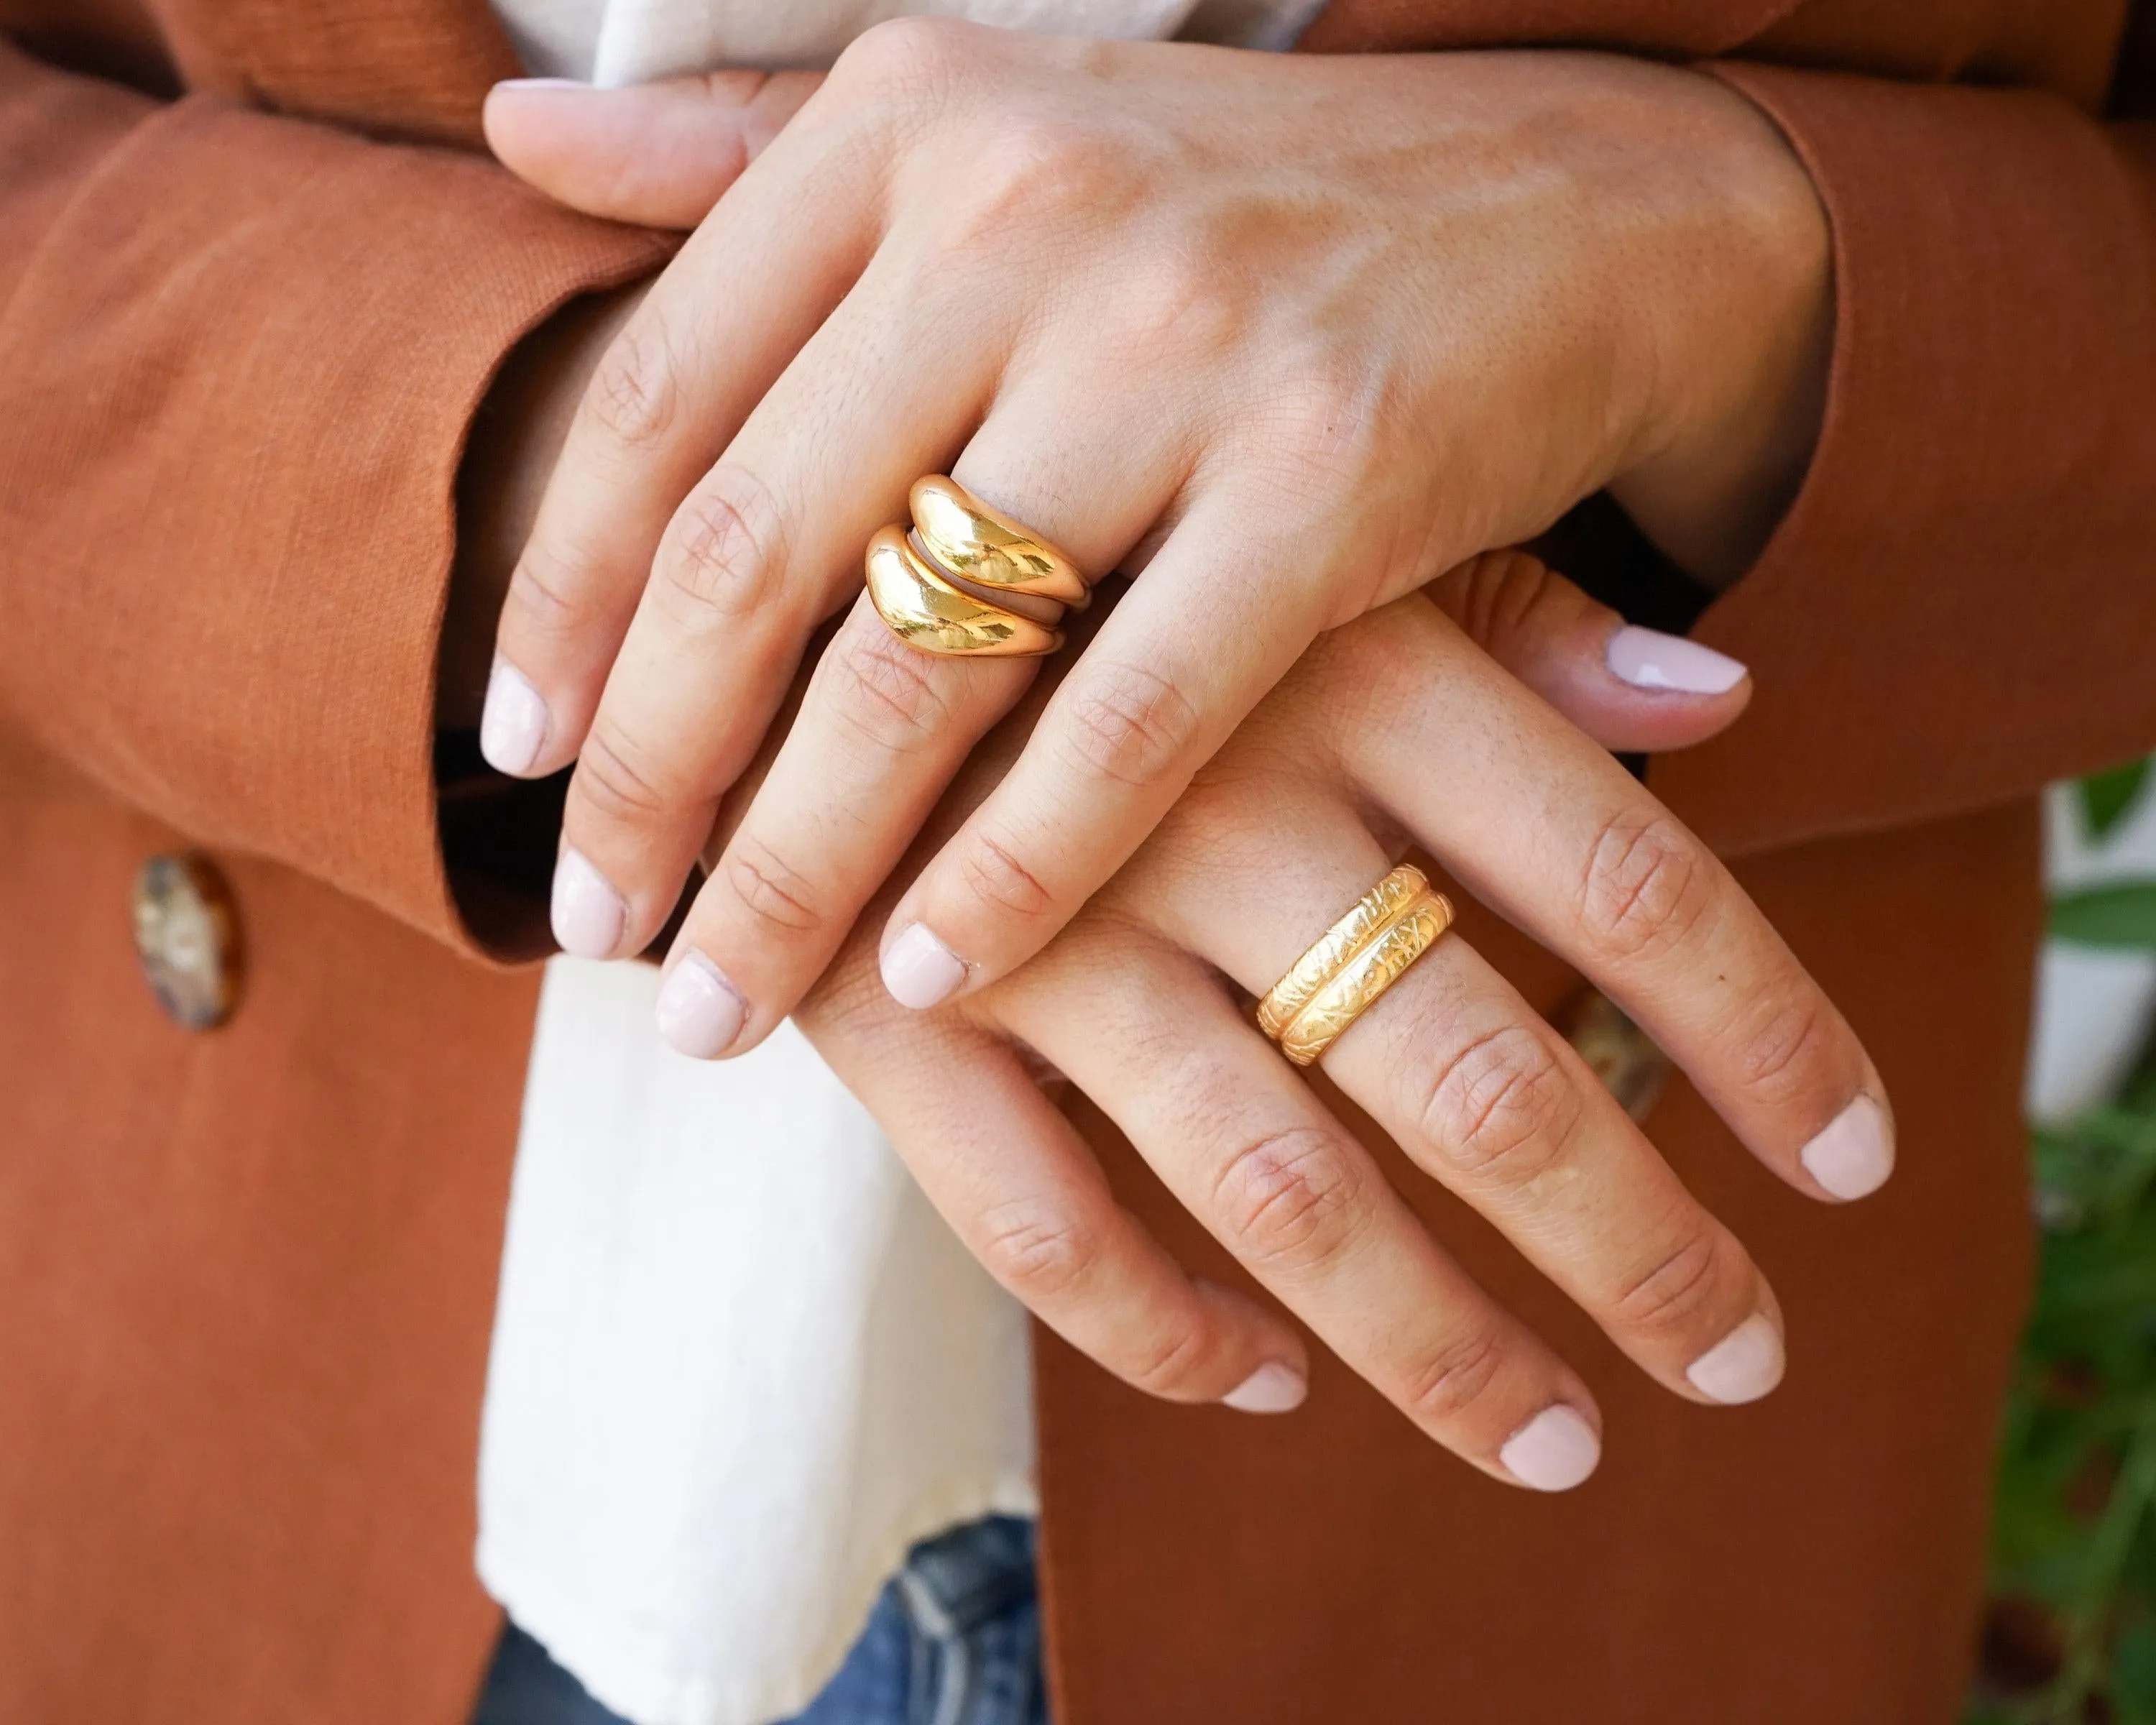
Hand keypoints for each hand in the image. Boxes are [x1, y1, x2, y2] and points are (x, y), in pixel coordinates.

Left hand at [477, 33, 1831, 1047]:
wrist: (1582, 202)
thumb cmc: (1247, 206)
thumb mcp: (992, 129)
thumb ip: (750, 151)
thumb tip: (512, 136)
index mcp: (911, 124)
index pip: (660, 398)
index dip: (561, 600)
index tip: (519, 757)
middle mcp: (1021, 207)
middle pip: (753, 552)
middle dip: (652, 778)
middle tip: (600, 934)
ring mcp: (1183, 340)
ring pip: (917, 662)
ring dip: (797, 868)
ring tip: (723, 1003)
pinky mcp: (1331, 474)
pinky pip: (1125, 725)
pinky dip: (1014, 875)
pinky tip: (932, 983)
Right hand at [782, 550, 1887, 1489]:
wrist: (758, 536)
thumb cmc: (1082, 541)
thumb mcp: (1293, 530)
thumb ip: (1505, 619)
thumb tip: (1725, 700)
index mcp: (1345, 665)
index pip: (1627, 881)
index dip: (1767, 1036)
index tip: (1855, 1162)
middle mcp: (1219, 800)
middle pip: (1486, 1080)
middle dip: (1639, 1249)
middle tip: (1735, 1358)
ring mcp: (1047, 918)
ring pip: (1281, 1194)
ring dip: (1434, 1345)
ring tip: (1552, 1438)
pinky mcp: (892, 1010)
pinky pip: (1042, 1226)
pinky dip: (1161, 1328)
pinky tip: (1257, 1380)